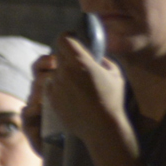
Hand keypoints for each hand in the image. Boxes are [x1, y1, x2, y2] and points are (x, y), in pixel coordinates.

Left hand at [45, 32, 129, 157]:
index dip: (68, 37)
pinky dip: (57, 88)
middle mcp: (64, 71)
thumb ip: (103, 61)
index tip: (74, 40)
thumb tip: (96, 58)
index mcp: (80, 61)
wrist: (102, 128)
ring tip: (74, 83)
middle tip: (76, 64)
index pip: (63, 39)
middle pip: (57, 55)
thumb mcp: (115, 74)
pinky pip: (50, 87)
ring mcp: (56, 86)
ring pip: (53, 71)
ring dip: (61, 74)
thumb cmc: (112, 100)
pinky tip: (70, 95)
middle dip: (66, 57)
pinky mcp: (51, 100)